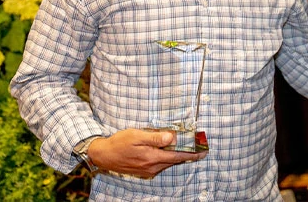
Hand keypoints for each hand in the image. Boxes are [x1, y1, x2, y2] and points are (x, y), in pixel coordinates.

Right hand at [88, 128, 207, 177]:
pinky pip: (161, 164)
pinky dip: (167, 158)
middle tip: (199, 148)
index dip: (192, 153)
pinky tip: (168, 151)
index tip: (203, 151)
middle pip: (174, 160)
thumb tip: (173, 137)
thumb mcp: (137, 136)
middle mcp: (152, 167)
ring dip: (177, 155)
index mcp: (152, 157)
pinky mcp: (144, 171)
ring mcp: (148, 170)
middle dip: (187, 154)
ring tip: (186, 147)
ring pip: (168, 162)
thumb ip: (155, 137)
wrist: (103, 155)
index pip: (178, 156)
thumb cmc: (119, 143)